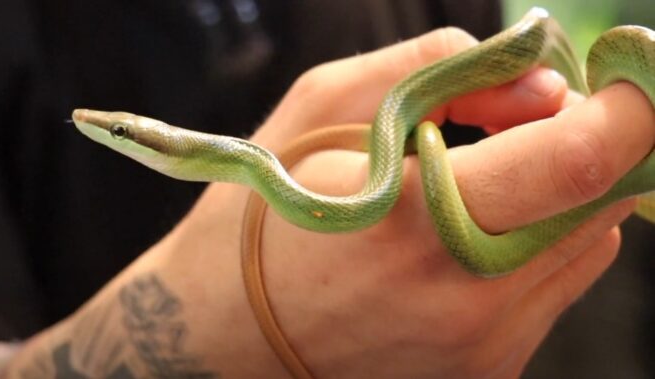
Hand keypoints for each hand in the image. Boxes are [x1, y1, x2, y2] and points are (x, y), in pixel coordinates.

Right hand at [155, 26, 653, 378]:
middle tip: (528, 118)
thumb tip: (541, 82)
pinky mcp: (481, 370)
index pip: (578, 159)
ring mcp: (479, 346)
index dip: (626, 107)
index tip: (621, 80)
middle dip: (589, 145)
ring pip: (586, 247)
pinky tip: (466, 235)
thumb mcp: (322, 106)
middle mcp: (464, 298)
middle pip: (600, 203)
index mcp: (417, 220)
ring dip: (560, 196)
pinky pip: (549, 290)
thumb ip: (435, 69)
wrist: (221, 329)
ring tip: (482, 181)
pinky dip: (532, 245)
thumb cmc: (265, 209)